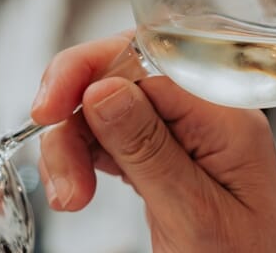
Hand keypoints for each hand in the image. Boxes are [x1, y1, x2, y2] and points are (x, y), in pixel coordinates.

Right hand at [31, 32, 275, 252]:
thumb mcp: (193, 213)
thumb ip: (149, 150)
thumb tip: (101, 88)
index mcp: (227, 117)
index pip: (148, 62)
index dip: (89, 75)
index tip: (49, 109)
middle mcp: (209, 117)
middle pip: (125, 80)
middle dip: (77, 115)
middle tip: (58, 169)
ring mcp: (188, 137)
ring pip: (112, 111)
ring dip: (76, 146)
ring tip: (69, 198)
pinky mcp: (169, 160)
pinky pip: (117, 140)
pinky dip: (87, 160)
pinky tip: (78, 187)